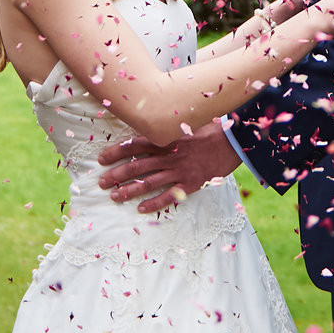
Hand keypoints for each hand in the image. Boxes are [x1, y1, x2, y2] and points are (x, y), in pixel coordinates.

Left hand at [96, 122, 240, 213]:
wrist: (233, 141)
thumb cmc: (209, 130)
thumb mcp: (186, 123)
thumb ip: (167, 127)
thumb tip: (149, 124)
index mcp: (166, 139)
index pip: (134, 145)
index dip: (116, 152)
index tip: (101, 159)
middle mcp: (169, 155)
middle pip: (137, 166)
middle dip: (117, 175)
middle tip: (102, 182)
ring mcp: (179, 171)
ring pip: (149, 182)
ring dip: (129, 191)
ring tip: (114, 196)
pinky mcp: (190, 184)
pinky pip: (169, 196)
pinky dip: (154, 203)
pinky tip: (141, 209)